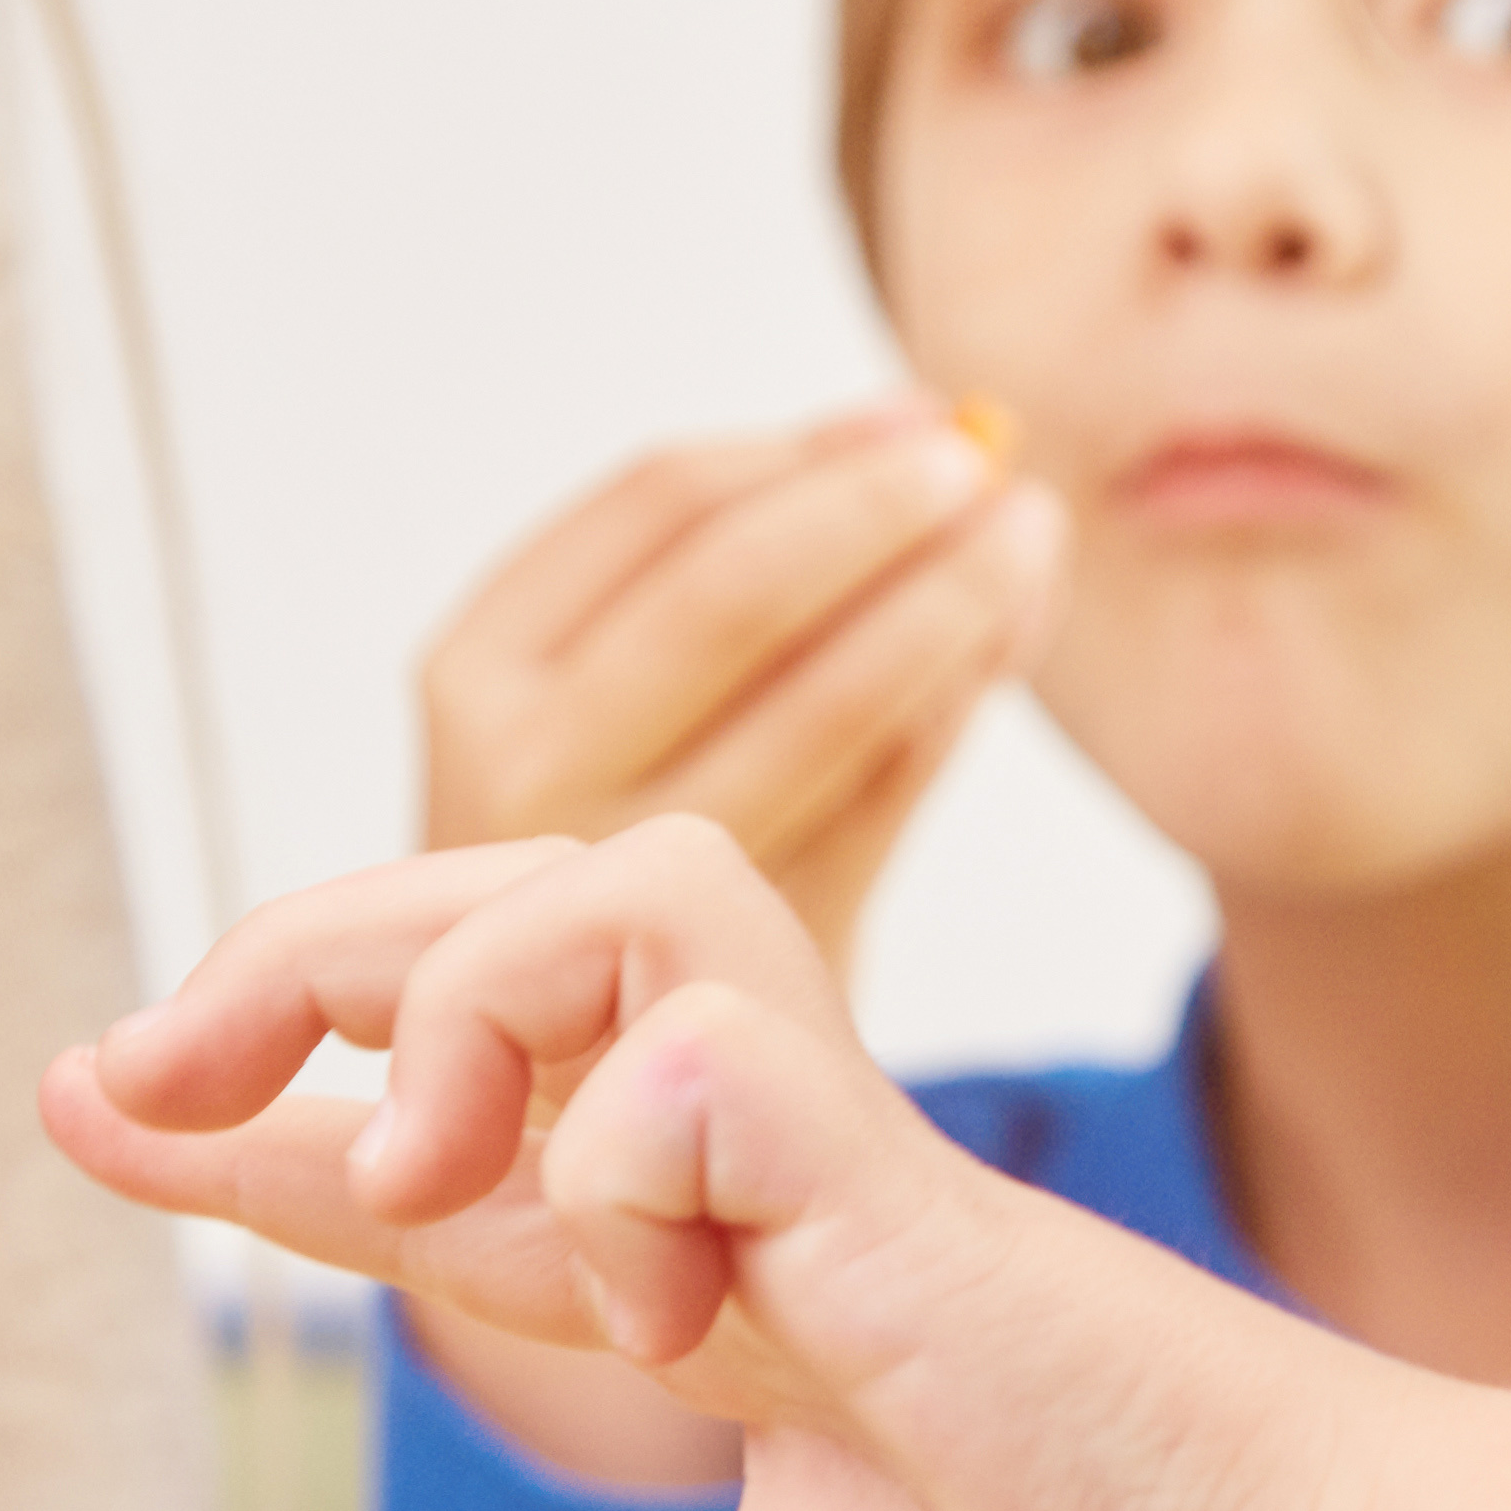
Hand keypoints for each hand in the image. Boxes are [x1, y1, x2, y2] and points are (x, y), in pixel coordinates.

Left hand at [43, 823, 1384, 1510]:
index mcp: (719, 1269)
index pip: (445, 1137)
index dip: (258, 1116)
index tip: (90, 1101)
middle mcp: (751, 1165)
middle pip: (484, 931)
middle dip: (279, 971)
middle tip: (126, 1077)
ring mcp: (825, 1146)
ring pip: (593, 886)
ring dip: (450, 1005)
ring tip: (405, 1184)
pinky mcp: (896, 1169)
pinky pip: (692, 1046)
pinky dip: (620, 1149)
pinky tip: (665, 1309)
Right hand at [412, 407, 1057, 981]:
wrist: (576, 1092)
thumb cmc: (595, 853)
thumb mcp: (601, 699)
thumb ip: (742, 562)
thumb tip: (928, 421)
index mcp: (477, 668)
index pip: (659, 502)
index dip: (809, 447)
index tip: (921, 417)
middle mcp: (533, 770)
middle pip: (737, 589)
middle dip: (881, 509)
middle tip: (992, 464)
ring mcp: (633, 872)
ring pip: (827, 698)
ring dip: (952, 598)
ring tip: (1033, 538)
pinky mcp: (745, 950)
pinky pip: (884, 796)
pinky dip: (958, 701)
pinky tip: (1011, 639)